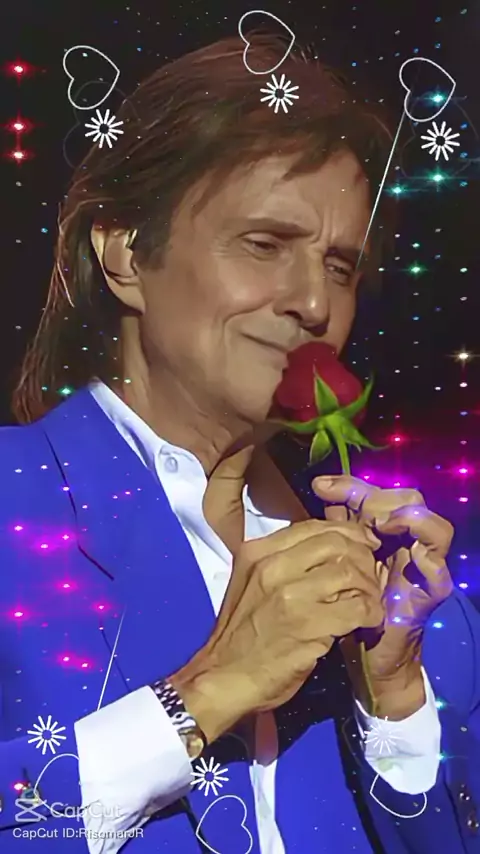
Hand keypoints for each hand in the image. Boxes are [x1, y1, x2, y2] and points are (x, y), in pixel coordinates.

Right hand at [173, 512, 382, 743]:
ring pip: (350, 571)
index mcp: (258, 551)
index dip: (348, 533)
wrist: (222, 678)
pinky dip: (371, 612)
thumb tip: (332, 550)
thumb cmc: (241, 634)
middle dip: (363, 556)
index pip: (315, 527)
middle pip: (336, 543)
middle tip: (371, 575)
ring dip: (369, 586)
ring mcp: (289, 595)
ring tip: (370, 600)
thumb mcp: (253, 583)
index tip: (364, 545)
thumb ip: (285, 563)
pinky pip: (356, 607)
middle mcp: (272, 566)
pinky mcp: (307, 625)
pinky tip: (369, 620)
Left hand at [312, 475, 453, 715]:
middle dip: (379, 499)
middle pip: (409, 500)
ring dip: (408, 519)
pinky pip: (438, 571)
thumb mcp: (337, 558)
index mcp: (383, 531)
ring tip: (381, 525)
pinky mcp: (430, 595)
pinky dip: (428, 559)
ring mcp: (423, 567)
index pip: (375, 493)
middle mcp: (407, 542)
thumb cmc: (348, 603)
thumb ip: (334, 525)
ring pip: (434, 527)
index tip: (319, 487)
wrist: (367, 654)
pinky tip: (410, 554)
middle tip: (356, 512)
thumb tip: (321, 487)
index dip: (350, 484)